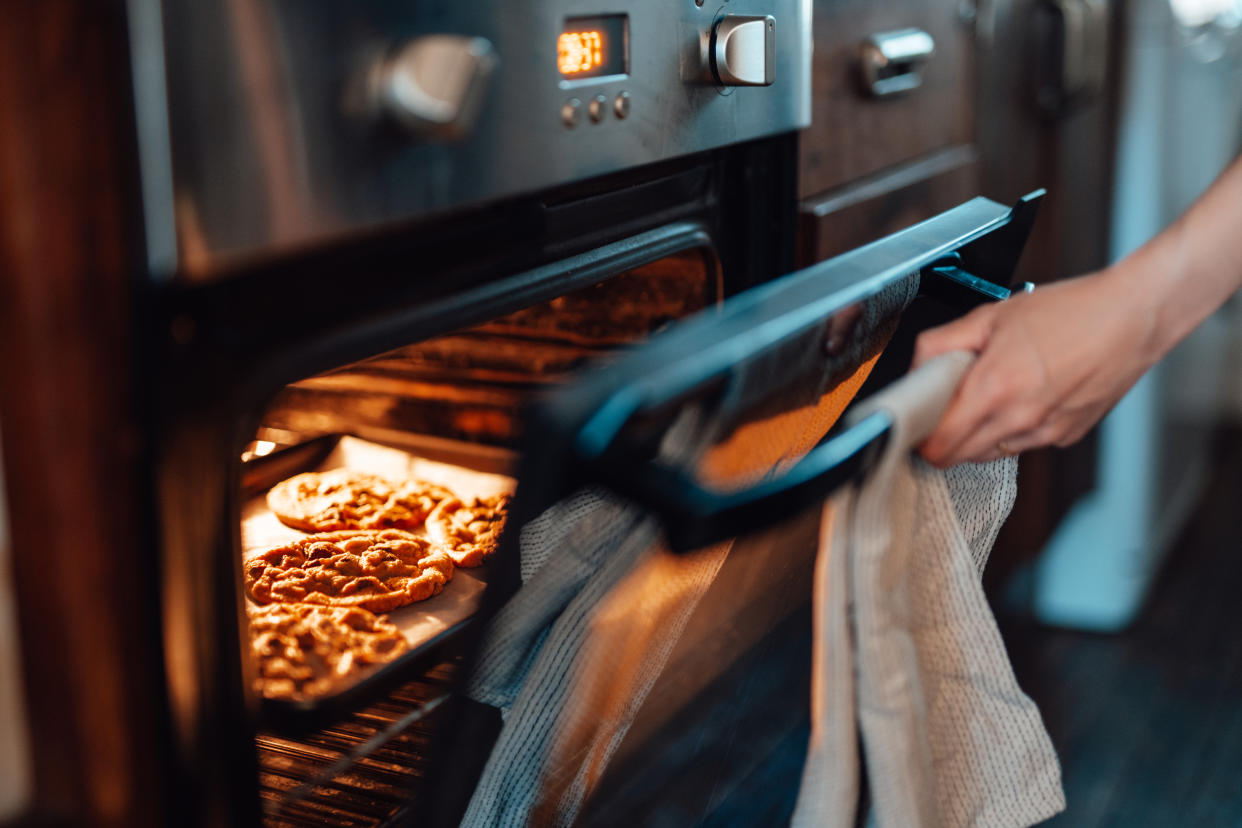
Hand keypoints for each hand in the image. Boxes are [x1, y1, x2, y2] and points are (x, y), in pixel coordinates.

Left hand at [912, 268, 1157, 466]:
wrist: (1134, 317)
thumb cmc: (1070, 311)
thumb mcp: (992, 315)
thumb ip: (942, 344)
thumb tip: (916, 369)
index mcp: (995, 389)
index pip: (938, 445)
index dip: (920, 435)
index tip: (917, 420)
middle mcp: (1019, 420)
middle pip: (958, 457)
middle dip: (942, 437)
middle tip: (944, 407)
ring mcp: (1044, 433)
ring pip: (988, 454)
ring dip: (975, 434)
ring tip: (987, 394)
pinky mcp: (1064, 437)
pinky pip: (1020, 446)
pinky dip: (1008, 430)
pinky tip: (1020, 396)